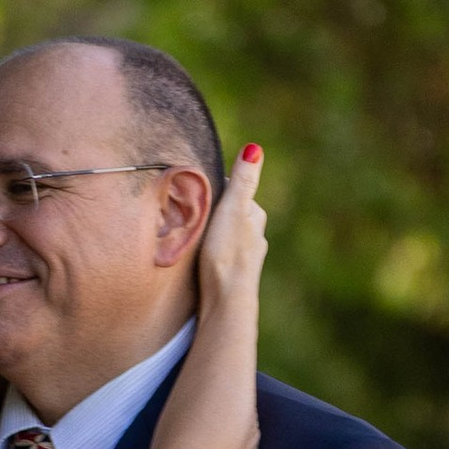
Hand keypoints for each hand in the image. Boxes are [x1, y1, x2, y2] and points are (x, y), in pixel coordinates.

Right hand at [195, 141, 266, 301]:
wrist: (227, 300)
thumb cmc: (227, 254)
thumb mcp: (233, 210)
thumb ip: (243, 181)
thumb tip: (255, 148)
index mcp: (255, 217)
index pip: (235, 191)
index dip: (216, 188)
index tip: (198, 190)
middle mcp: (255, 236)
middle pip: (232, 214)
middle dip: (215, 211)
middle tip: (192, 212)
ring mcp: (246, 258)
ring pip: (227, 236)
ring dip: (214, 233)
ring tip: (194, 236)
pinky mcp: (234, 277)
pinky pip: (222, 256)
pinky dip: (214, 253)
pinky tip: (203, 259)